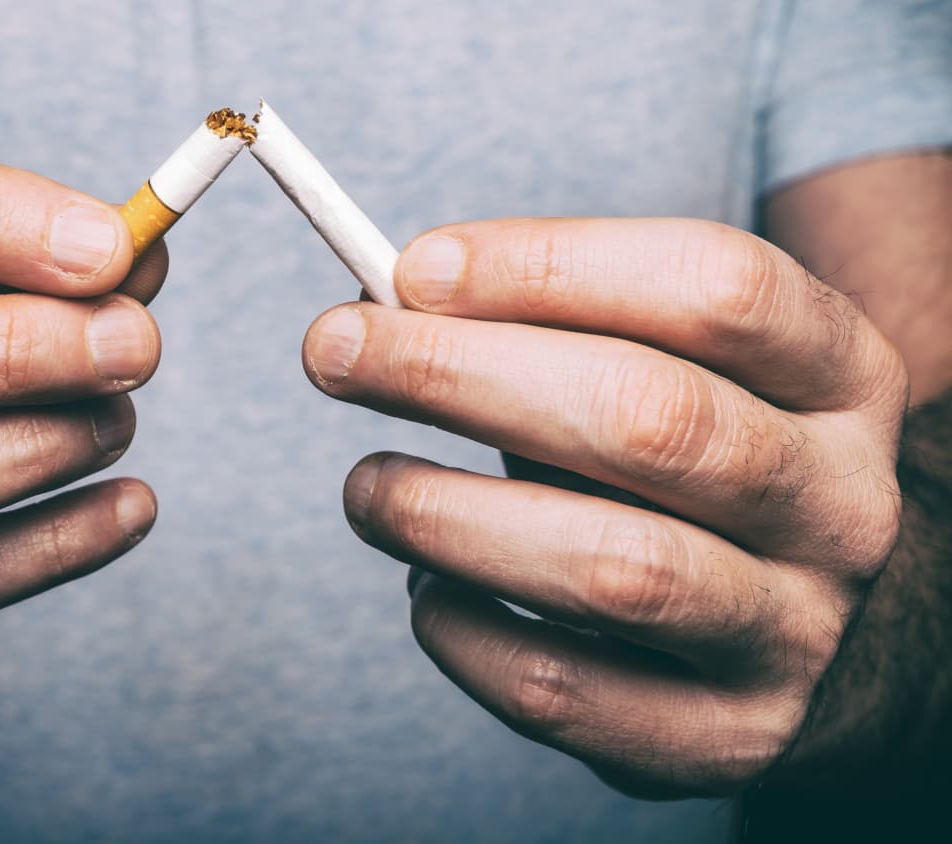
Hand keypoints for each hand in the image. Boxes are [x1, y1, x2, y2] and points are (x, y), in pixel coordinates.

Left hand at [302, 218, 907, 795]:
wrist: (811, 630)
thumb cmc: (689, 470)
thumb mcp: (666, 369)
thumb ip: (549, 330)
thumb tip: (380, 311)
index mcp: (841, 376)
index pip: (716, 287)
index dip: (551, 266)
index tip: (414, 268)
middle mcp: (841, 504)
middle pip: (651, 418)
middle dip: (462, 375)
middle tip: (335, 352)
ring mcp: (795, 631)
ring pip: (611, 569)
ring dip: (447, 516)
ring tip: (366, 489)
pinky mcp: (725, 738)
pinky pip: (561, 692)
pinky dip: (461, 632)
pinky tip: (426, 591)